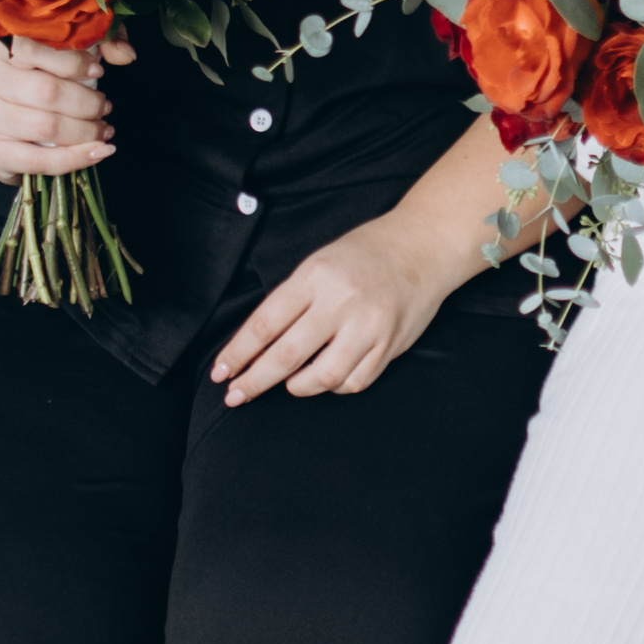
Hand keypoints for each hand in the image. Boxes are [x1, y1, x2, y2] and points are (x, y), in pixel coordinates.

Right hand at [0, 31, 122, 177]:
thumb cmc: (31, 64)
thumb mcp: (59, 40)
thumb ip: (96, 36)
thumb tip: (125, 54)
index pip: (34, 47)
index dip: (73, 61)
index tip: (98, 69)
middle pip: (46, 92)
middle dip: (87, 103)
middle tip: (105, 107)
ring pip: (44, 127)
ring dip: (84, 132)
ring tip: (102, 129)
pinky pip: (34, 160)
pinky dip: (72, 159)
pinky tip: (96, 152)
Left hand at [211, 214, 463, 403]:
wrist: (422, 248)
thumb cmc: (364, 255)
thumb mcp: (318, 263)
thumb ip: (291, 301)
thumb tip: (256, 346)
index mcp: (314, 277)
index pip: (264, 324)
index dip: (238, 353)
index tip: (220, 372)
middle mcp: (340, 302)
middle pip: (287, 355)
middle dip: (255, 381)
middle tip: (236, 396)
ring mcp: (368, 326)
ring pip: (322, 376)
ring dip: (298, 386)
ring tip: (290, 383)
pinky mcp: (389, 346)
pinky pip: (353, 381)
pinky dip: (334, 385)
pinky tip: (326, 377)